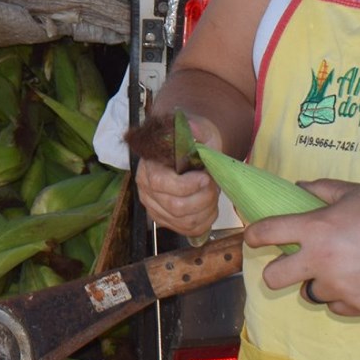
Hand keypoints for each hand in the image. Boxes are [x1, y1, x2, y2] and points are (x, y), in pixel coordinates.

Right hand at [131, 107, 221, 236]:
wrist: (194, 152)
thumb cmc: (195, 142)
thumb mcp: (199, 130)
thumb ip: (197, 129)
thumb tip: (192, 128)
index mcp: (148, 167)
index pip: (161, 184)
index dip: (186, 186)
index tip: (206, 178)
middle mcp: (146, 191)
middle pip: (175, 207)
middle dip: (202, 198)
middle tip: (213, 185)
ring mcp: (155, 208)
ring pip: (185, 221)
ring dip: (207, 210)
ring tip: (213, 194)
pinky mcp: (167, 221)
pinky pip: (189, 230)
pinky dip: (206, 221)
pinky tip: (209, 206)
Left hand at [250, 179, 359, 315]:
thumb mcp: (354, 192)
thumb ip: (321, 190)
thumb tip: (298, 188)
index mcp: (316, 229)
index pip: (266, 233)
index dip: (253, 235)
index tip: (254, 238)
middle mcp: (321, 261)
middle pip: (272, 278)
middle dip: (275, 271)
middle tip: (290, 264)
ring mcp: (339, 287)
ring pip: (309, 293)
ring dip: (316, 282)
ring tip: (340, 268)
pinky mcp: (357, 306)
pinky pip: (335, 306)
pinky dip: (341, 296)